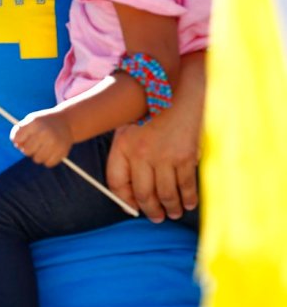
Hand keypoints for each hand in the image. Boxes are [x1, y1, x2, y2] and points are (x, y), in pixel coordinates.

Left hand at [11, 110, 72, 167]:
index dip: (18, 140)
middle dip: (28, 149)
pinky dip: (48, 159)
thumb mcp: (29, 121)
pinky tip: (51, 150)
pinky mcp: (62, 151)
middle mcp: (45, 132)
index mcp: (35, 123)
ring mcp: (54, 142)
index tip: (24, 137)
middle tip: (35, 143)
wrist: (66, 121)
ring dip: (38, 155)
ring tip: (44, 147)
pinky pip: (48, 163)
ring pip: (37, 159)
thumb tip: (17, 146)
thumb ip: (19, 132)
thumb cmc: (43, 123)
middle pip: (26, 151)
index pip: (17, 139)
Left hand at [105, 53, 204, 220]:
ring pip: (165, 193)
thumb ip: (125, 153)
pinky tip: (188, 204)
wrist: (182, 89)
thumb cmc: (153, 108)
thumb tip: (130, 188)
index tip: (132, 207)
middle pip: (143, 193)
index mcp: (123, 146)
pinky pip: (185, 185)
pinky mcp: (186, 156)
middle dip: (150, 209)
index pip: (117, 182)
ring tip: (171, 213)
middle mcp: (141, 154)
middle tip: (155, 217)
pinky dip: (188, 198)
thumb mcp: (128, 126)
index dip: (124, 199)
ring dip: (169, 208)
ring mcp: (165, 156)